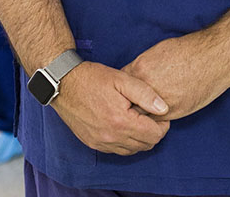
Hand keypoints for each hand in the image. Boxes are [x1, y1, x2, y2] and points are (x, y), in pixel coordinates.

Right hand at [51, 61, 169, 154]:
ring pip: (131, 151)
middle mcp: (111, 137)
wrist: (65, 84)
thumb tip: (164, 109)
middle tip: (151, 115)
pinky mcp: (92, 143)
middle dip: (153, 132)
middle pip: (144, 146)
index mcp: (121, 122)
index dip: (162, 125)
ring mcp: (101, 143)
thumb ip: (145, 94)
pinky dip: (125, 142)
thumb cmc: (93, 78)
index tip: (160, 113)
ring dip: (139, 138)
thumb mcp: (122, 79)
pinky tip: (124, 125)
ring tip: (138, 119)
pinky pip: (116, 150)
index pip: (154, 135)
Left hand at [122, 33, 228, 120]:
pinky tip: (156, 112)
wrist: (212, 59)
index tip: (119, 93)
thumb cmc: (188, 50)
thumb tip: (135, 75)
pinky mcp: (173, 113)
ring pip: (140, 116)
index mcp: (141, 69)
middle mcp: (147, 88)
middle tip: (124, 107)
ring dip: (140, 114)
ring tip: (139, 112)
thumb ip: (143, 66)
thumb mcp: (158, 51)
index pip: (120, 85)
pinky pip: (156, 120)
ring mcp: (160, 103)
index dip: (119, 90)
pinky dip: (154, 117)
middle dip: (126, 105)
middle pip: (126, 103)